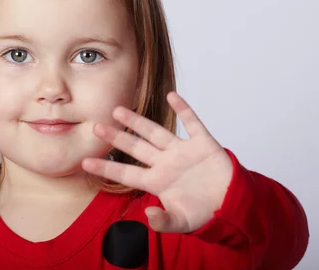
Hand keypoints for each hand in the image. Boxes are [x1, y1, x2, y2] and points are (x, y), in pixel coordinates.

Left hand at [82, 91, 232, 232]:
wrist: (233, 205)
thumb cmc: (205, 213)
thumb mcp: (182, 222)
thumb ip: (164, 222)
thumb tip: (147, 216)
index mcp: (157, 181)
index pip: (126, 173)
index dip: (106, 167)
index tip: (84, 162)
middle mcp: (166, 163)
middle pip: (136, 147)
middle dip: (116, 137)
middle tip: (96, 127)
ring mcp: (183, 152)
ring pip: (156, 132)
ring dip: (138, 121)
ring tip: (119, 109)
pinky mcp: (203, 144)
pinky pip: (192, 123)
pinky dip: (184, 109)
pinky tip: (172, 96)